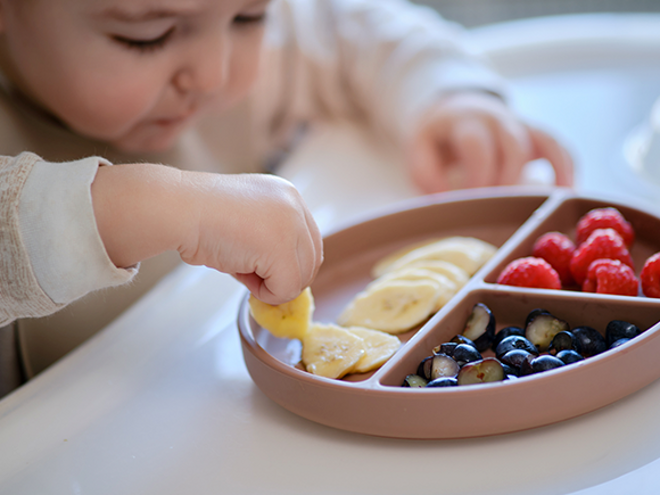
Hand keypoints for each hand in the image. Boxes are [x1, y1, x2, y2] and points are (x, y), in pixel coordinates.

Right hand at [179, 173, 322, 304]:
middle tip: (253, 277)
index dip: (288, 264)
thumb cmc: (200, 217)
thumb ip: (271, 241)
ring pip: (301, 277)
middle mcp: (295, 205)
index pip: (308, 242)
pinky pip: (286, 289)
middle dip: (284, 277)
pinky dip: (266, 294)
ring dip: (273, 286)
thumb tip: (284, 278)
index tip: (263, 270)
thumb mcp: (247, 222)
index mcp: (287, 195)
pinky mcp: (281, 248)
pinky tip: (242, 275)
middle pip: (311, 260)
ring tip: (243, 271)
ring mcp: (291, 225)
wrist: (177, 209)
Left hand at [405, 91, 573, 192]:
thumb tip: (445, 200)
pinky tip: (567, 194)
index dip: (478, 175)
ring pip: (544, 142)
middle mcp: (497, 118)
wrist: (452, 106)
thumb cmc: (437, 138)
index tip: (473, 201)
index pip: (478, 145)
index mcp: (465, 120)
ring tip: (549, 205)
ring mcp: (520, 124)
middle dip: (510, 181)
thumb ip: (427, 173)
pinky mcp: (534, 134)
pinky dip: (566, 168)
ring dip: (548, 174)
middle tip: (502, 210)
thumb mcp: (420, 149)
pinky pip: (558, 146)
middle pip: (513, 146)